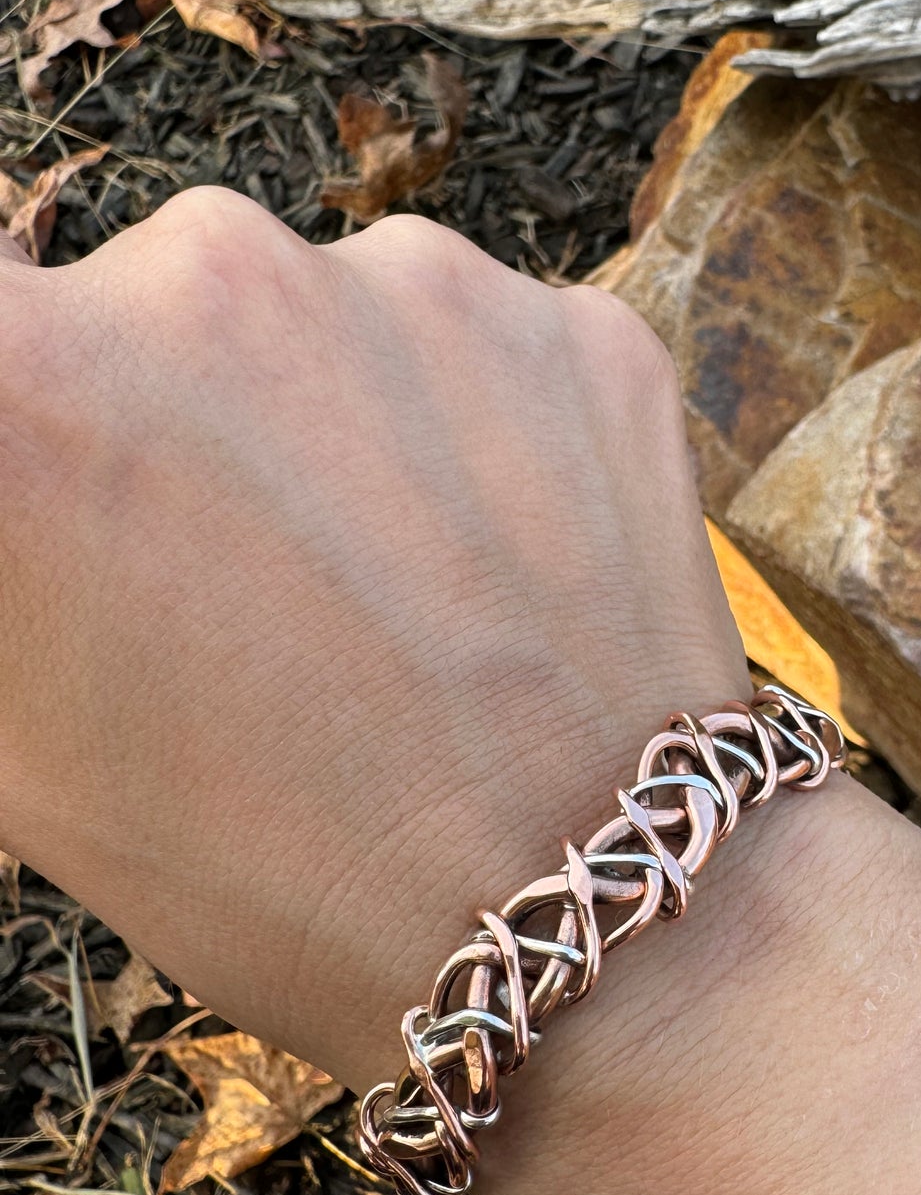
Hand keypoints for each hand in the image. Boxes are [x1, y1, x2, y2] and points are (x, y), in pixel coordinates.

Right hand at [0, 188, 748, 1090]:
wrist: (590, 923)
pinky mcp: (577, 327)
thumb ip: (14, 560)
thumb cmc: (275, 874)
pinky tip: (504, 578)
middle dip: (183, 429)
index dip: (40, 445)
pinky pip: (487, 361)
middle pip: (156, 311)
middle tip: (245, 589)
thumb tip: (39, 493)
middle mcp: (214, 271)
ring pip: (335, 326)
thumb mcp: (31, 754)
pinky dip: (485, 443)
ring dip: (340, 426)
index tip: (96, 512)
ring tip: (394, 601)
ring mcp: (421, 284)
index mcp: (32, 382)